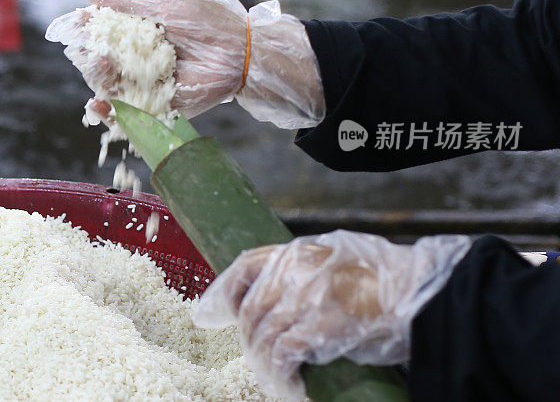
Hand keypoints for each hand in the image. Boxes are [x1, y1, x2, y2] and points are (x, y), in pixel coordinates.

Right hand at [46, 0, 325, 128]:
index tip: (76, 23)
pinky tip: (98, 104)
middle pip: (102, 59)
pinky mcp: (158, 105)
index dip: (88, 28)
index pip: (106, 31)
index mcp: (143, 30)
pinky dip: (109, 112)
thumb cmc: (205, 20)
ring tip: (101, 63)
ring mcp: (149, 83)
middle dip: (89, 53)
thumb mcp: (164, 0)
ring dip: (97, 77)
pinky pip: (128, 113)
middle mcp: (142, 57)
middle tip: (90, 46)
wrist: (238, 51)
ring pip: (111, 85)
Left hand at [194, 230, 470, 399]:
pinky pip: (284, 354)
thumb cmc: (386, 281)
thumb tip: (273, 293)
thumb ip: (304, 270)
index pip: (247, 264)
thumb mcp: (339, 258)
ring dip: (265, 364)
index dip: (225, 290)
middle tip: (258, 360)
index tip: (213, 313)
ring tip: (276, 380)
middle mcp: (298, 269)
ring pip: (263, 335)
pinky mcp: (321, 325)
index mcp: (300, 250)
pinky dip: (282, 374)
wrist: (423, 295)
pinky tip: (290, 385)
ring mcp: (308, 296)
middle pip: (252, 309)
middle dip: (248, 339)